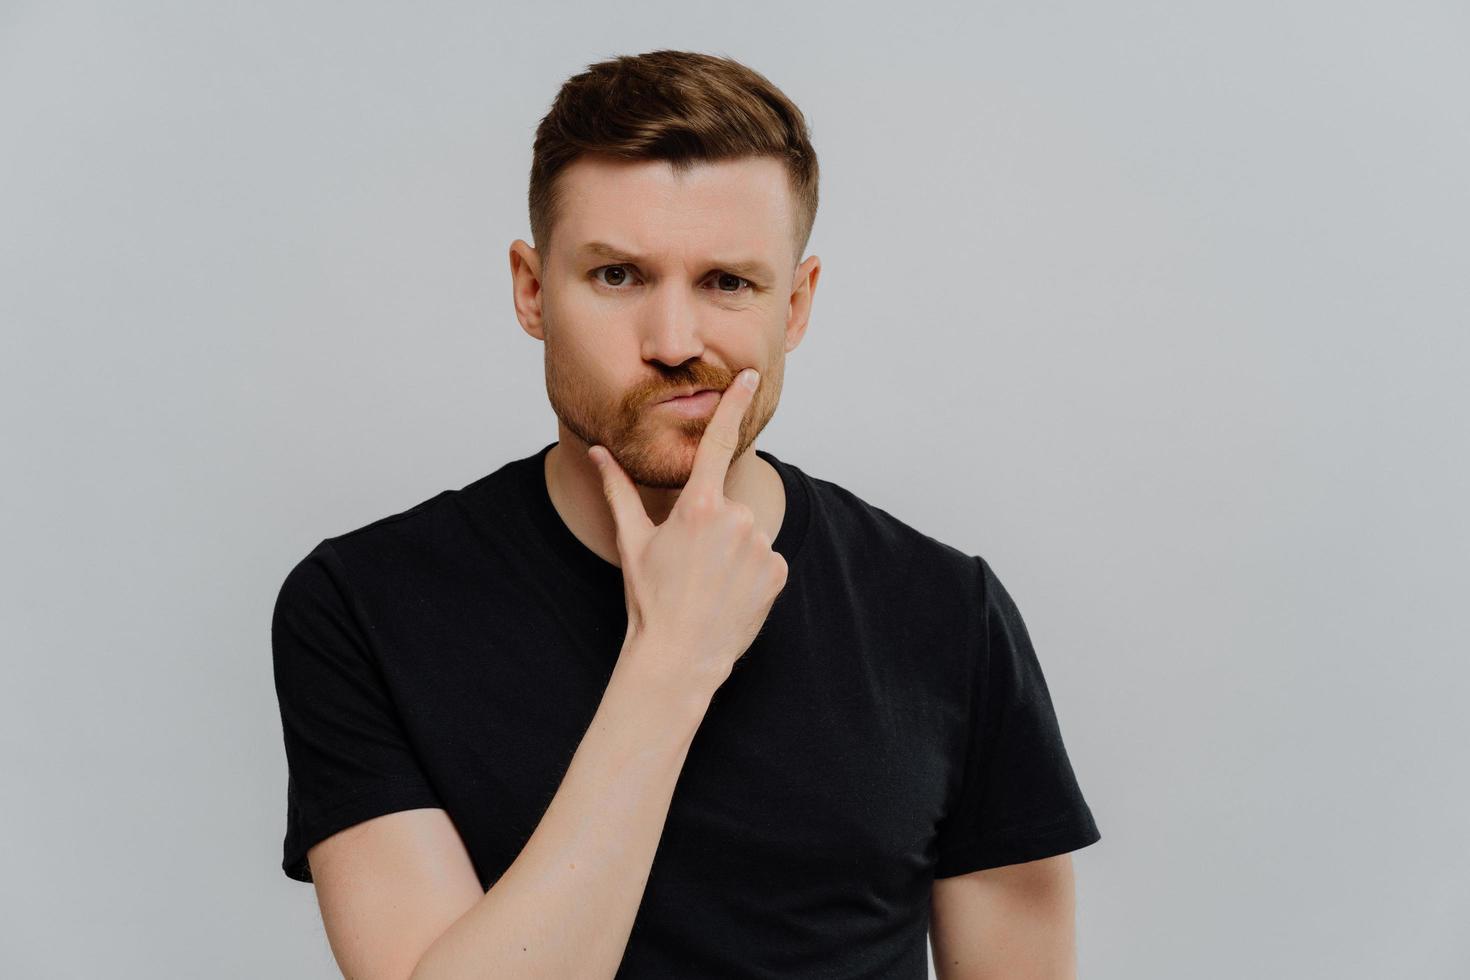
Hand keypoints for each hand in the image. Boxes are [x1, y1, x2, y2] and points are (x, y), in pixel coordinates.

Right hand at [588, 368, 788, 694]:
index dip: (735, 405)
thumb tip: (598, 451)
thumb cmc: (649, 599)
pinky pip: (766, 560)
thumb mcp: (633, 541)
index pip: (718, 442)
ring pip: (748, 534)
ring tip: (709, 584)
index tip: (751, 377)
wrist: (678, 657)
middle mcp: (735, 518)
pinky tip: (730, 596)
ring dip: (733, 552)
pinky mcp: (778, 570)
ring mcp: (761, 545)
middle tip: (692, 564)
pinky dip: (751, 573)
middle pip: (728, 506)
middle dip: (714, 526)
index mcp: (697, 505)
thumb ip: (619, 490)